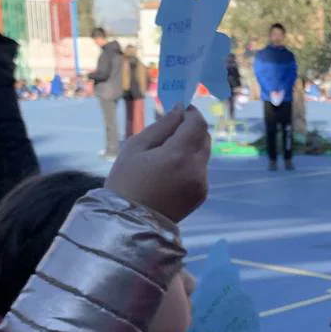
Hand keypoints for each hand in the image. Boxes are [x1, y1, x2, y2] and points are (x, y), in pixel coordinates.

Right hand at [105, 106, 209, 221]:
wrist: (129, 223)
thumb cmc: (126, 181)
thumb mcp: (136, 147)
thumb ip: (162, 126)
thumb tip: (180, 109)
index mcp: (179, 155)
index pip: (198, 124)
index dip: (191, 113)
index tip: (180, 109)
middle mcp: (197, 169)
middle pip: (204, 138)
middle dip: (191, 129)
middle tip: (170, 131)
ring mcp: (201, 184)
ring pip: (203, 154)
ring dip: (190, 147)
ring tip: (165, 156)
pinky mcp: (201, 194)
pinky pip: (200, 170)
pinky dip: (190, 165)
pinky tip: (169, 173)